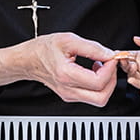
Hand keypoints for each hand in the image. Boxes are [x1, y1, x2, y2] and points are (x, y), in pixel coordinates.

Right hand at [0, 32, 118, 106]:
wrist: (27, 60)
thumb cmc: (43, 49)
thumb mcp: (68, 39)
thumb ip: (92, 48)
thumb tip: (109, 54)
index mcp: (66, 75)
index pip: (98, 82)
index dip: (110, 69)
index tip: (110, 57)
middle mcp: (68, 90)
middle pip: (101, 98)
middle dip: (112, 80)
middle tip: (109, 65)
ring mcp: (69, 95)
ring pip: (98, 100)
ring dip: (105, 83)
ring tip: (100, 66)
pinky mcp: (70, 96)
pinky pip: (91, 96)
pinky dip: (98, 85)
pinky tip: (93, 70)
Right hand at [124, 36, 139, 93]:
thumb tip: (136, 38)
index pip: (127, 55)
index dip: (120, 55)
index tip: (116, 54)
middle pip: (126, 66)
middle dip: (123, 63)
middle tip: (124, 60)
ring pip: (131, 75)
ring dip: (129, 72)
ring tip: (131, 67)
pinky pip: (139, 84)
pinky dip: (134, 82)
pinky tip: (132, 79)